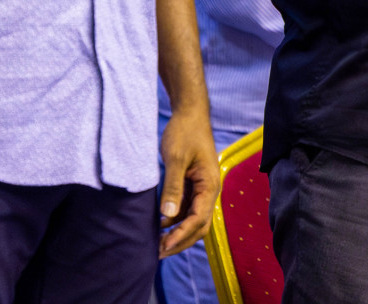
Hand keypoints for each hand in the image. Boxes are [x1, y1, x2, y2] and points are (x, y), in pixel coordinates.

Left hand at [157, 107, 219, 258]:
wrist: (190, 113)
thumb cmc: (185, 132)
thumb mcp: (176, 158)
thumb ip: (173, 187)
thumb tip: (167, 216)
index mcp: (210, 184)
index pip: (198, 219)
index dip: (182, 235)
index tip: (164, 246)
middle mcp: (209, 190)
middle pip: (199, 225)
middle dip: (181, 241)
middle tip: (159, 253)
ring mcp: (201, 188)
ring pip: (193, 219)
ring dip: (178, 232)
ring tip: (157, 244)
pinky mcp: (193, 185)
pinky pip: (186, 208)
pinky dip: (175, 220)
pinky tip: (159, 225)